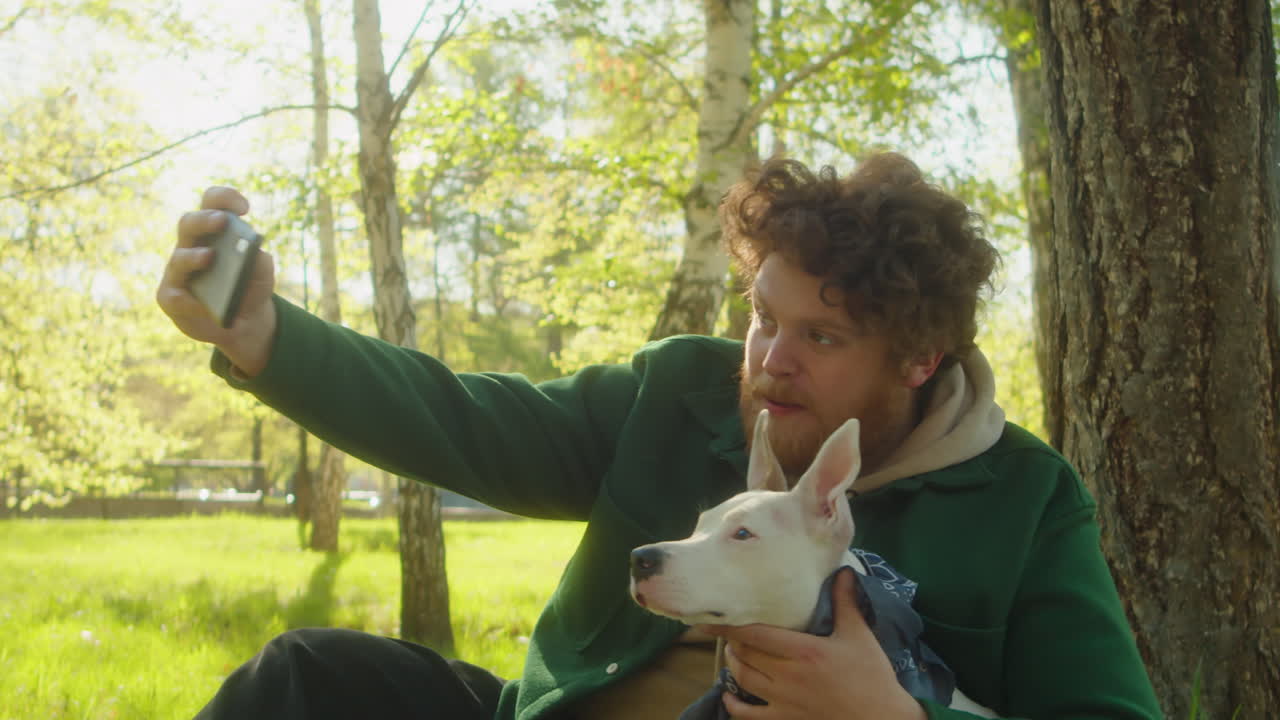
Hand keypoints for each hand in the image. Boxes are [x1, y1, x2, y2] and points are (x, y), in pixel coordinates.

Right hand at [157, 187, 277, 376]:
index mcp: (214, 231)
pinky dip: (191, 301)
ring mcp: (178, 271)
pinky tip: (203, 306)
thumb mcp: (263, 276)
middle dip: (205, 220)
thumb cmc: (250, 288)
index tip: (244, 207)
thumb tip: (255, 254)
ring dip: (193, 257)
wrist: (243, 322)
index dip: (224, 198)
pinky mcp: (171, 297)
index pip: (212, 203)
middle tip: (222, 221)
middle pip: (189, 223)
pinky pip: (176, 297)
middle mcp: (191, 245)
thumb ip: (261, 263)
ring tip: (209, 257)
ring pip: (179, 258)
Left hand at [700, 568, 926, 719]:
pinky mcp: (787, 719)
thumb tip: (844, 572)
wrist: (881, 719)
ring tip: (734, 654)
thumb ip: (845, 603)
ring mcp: (785, 701)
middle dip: (733, 643)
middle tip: (731, 632)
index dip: (729, 628)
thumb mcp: (859, 636)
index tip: (710, 620)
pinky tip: (730, 697)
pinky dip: (735, 706)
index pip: (755, 635)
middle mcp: (788, 676)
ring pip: (744, 681)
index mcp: (804, 652)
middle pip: (746, 656)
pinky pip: (750, 716)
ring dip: (733, 666)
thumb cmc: (871, 676)